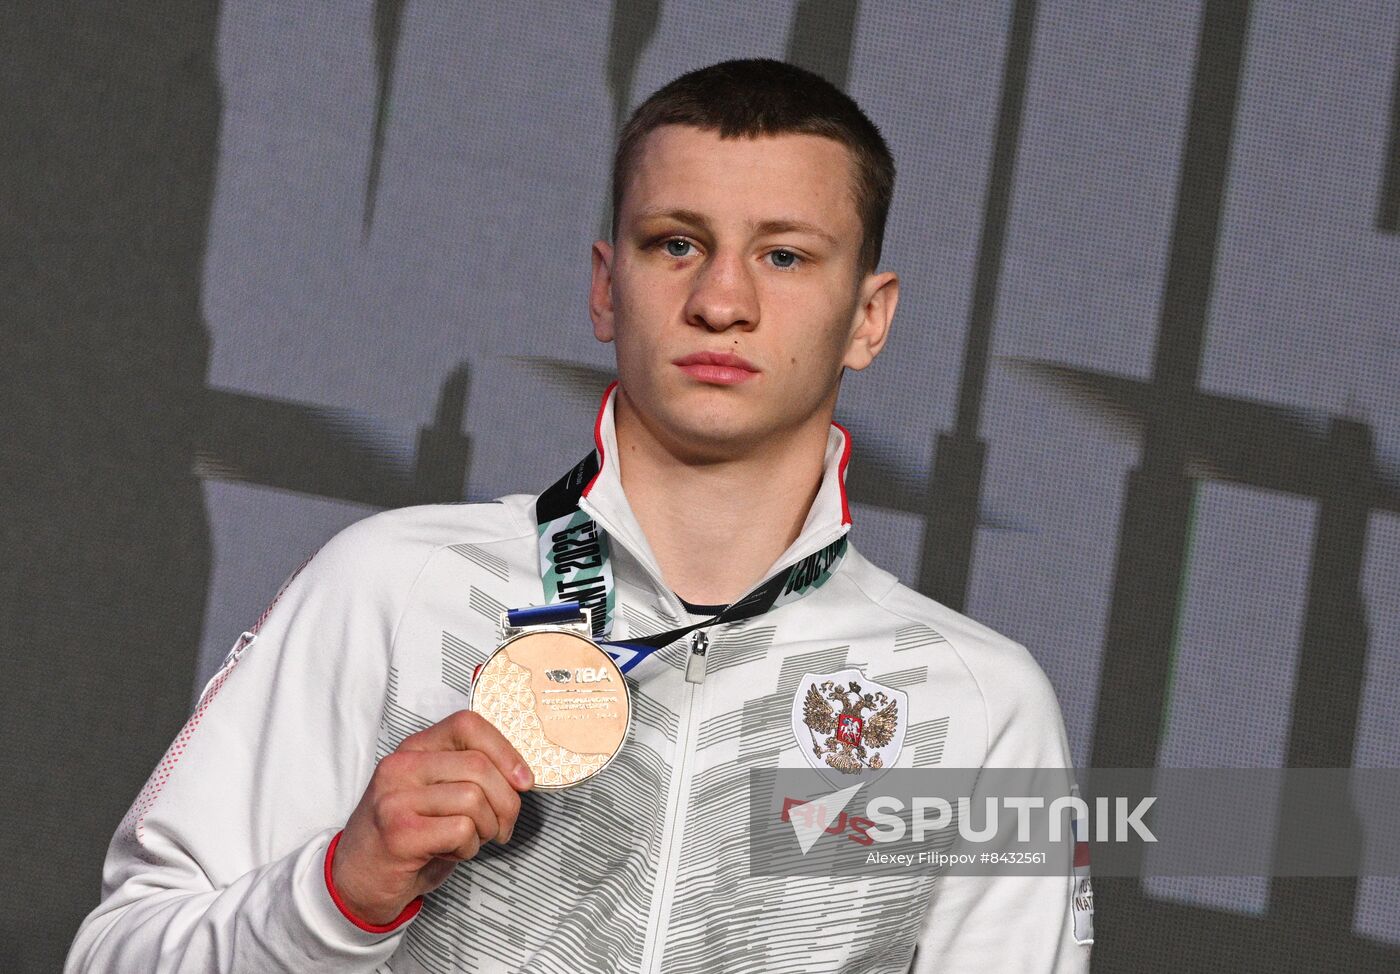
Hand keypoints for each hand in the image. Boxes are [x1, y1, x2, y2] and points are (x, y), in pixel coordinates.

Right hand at [331, 710, 533, 923]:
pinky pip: (461, 830)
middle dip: (506, 803)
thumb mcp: (435, 793)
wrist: (358, 881)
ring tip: (470, 841)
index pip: (468, 725)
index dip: (505, 751)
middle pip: (479, 766)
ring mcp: (396, 798)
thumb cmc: (408, 836)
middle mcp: (401, 766)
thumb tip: (521, 776)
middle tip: (501, 827)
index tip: (523, 781)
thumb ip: (468, 774)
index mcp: (414, 748)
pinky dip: (468, 849)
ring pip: (474, 799)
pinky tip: (449, 853)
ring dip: (486, 829)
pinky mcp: (399, 832)